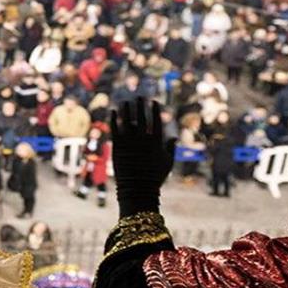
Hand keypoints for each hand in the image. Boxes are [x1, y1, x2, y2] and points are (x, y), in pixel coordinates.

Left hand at [109, 98, 174, 216]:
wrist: (137, 190)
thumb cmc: (154, 177)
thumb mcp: (167, 162)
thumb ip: (170, 148)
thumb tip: (175, 137)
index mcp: (155, 142)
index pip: (155, 121)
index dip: (154, 110)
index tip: (153, 101)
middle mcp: (142, 140)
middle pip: (140, 118)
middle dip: (140, 106)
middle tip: (138, 97)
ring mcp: (129, 143)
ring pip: (126, 121)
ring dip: (126, 110)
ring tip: (125, 102)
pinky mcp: (117, 146)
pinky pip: (115, 129)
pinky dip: (114, 119)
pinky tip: (113, 111)